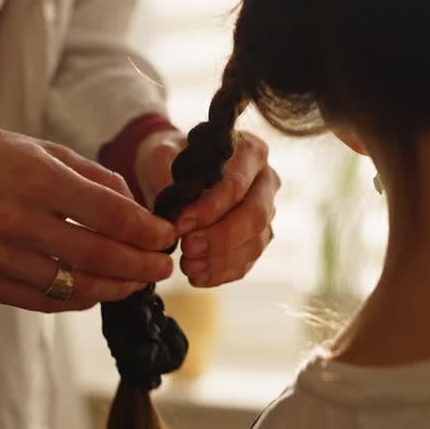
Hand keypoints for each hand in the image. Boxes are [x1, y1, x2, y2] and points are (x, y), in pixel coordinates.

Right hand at [0, 122, 176, 311]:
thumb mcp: (47, 150)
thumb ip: (97, 180)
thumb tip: (138, 214)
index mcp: (39, 181)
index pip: (113, 217)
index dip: (148, 233)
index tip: (166, 237)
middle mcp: (19, 221)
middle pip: (101, 258)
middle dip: (142, 267)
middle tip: (161, 267)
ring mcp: (0, 256)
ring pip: (76, 288)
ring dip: (116, 289)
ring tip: (134, 283)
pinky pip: (45, 301)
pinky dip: (77, 299)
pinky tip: (95, 290)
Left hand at [136, 129, 279, 286]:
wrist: (173, 168)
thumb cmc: (170, 157)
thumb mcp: (163, 155)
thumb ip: (169, 178)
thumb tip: (176, 215)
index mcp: (249, 151)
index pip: (235, 185)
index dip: (208, 210)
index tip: (179, 225)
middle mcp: (266, 180)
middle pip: (254, 216)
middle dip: (219, 238)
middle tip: (187, 250)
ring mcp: (266, 211)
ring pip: (255, 243)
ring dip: (220, 261)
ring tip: (188, 267)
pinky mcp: (258, 237)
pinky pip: (248, 261)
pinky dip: (222, 273)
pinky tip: (198, 277)